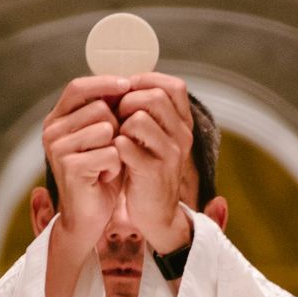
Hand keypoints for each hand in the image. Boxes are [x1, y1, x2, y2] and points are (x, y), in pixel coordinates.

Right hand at [42, 76, 129, 252]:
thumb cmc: (100, 173)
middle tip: (110, 150)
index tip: (128, 84)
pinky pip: (110, 152)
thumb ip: (108, 111)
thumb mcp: (103, 137)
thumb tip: (126, 81)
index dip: (104, 83)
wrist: (89, 216)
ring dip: (116, 148)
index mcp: (56, 120)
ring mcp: (58, 148)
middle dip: (116, 127)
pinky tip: (105, 177)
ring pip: (106, 129)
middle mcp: (52, 131)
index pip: (78, 87)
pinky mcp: (69, 166)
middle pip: (99, 108)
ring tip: (107, 164)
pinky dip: (115, 166)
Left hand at [112, 73, 193, 252]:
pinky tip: (114, 156)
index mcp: (183, 124)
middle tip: (118, 116)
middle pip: (155, 97)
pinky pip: (126, 145)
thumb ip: (147, 113)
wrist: (156, 214)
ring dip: (120, 124)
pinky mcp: (153, 173)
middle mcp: (182, 136)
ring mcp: (170, 155)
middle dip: (128, 101)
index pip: (174, 86)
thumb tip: (123, 83)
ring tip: (117, 138)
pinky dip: (114, 146)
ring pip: (139, 119)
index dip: (147, 81)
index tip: (128, 91)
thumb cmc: (147, 170)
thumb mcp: (154, 138)